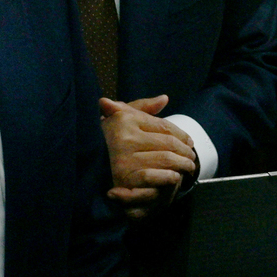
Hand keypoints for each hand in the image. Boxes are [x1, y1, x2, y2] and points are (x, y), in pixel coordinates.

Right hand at [99, 95, 196, 219]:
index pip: (164, 126)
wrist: (84, 165)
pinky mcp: (123, 177)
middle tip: (193, 158)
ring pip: (165, 159)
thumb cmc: (106, 139)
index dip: (181, 135)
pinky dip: (168, 177)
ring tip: (188, 168)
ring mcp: (123, 157)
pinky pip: (153, 176)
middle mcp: (125, 136)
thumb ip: (142, 108)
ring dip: (182, 165)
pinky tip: (174, 177)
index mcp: (126, 119)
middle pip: (168, 143)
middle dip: (185, 151)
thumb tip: (164, 99)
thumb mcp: (121, 118)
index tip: (190, 142)